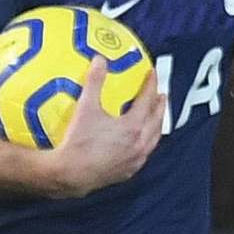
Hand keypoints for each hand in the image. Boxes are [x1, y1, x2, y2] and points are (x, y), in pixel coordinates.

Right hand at [46, 53, 164, 196]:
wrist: (71, 174)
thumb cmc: (78, 142)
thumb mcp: (86, 108)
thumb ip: (94, 82)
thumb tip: (99, 60)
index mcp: (133, 126)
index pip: (147, 100)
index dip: (150, 85)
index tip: (152, 74)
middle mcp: (140, 143)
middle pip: (156, 120)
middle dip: (160, 106)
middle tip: (161, 95)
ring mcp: (136, 160)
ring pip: (154, 139)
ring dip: (156, 125)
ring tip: (156, 117)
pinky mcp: (128, 171)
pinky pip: (144, 154)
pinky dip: (147, 143)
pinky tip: (141, 142)